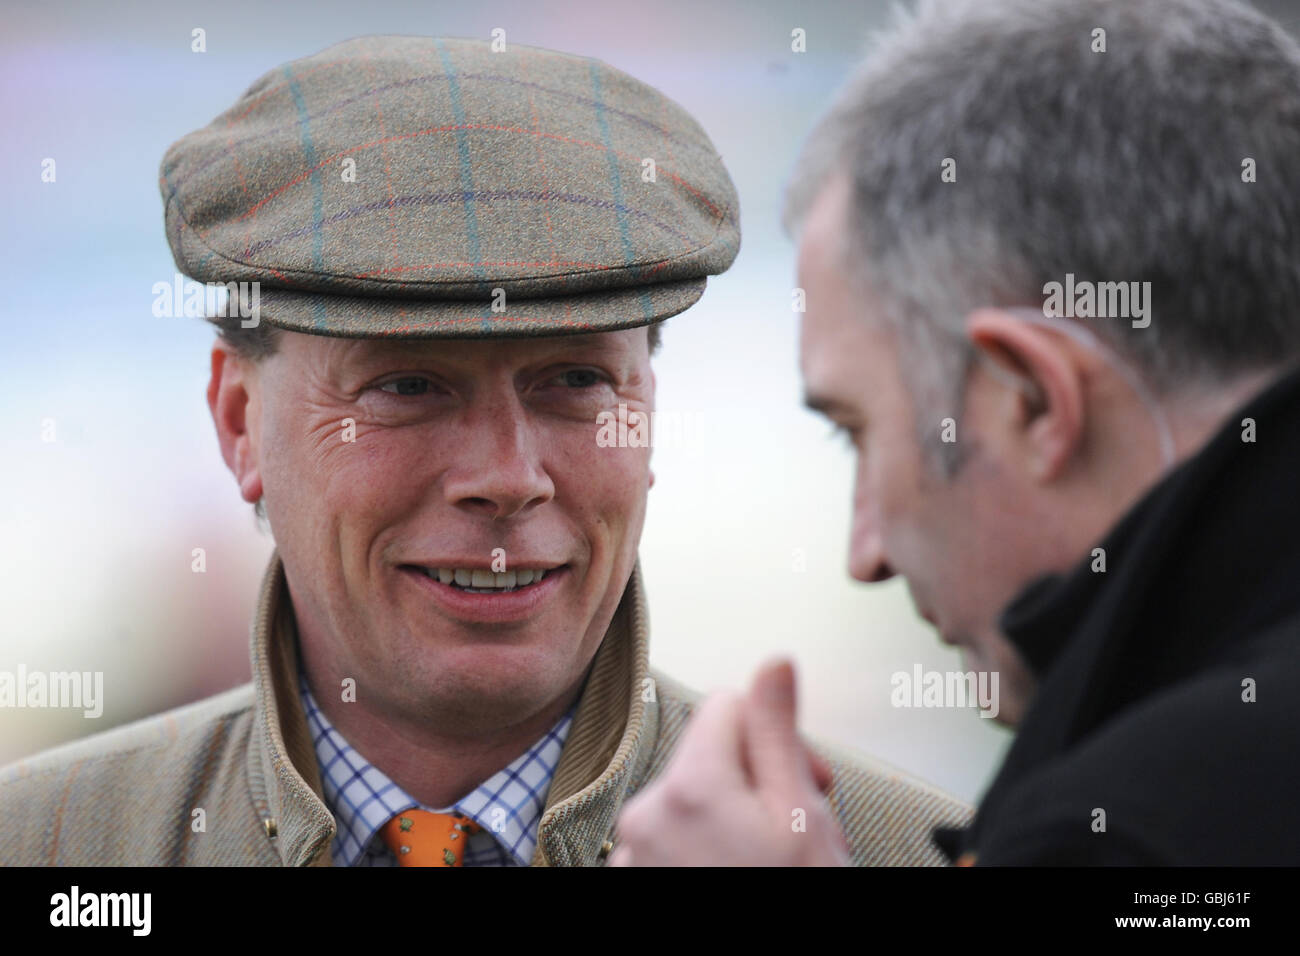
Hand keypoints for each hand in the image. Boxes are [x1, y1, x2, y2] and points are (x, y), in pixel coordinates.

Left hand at [608, 658, 850, 865]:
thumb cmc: (789, 904)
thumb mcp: (801, 817)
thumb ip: (778, 732)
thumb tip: (773, 662)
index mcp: (690, 785)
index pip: (728, 704)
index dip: (777, 735)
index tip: (805, 777)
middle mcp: (646, 815)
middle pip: (708, 755)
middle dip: (757, 780)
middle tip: (799, 828)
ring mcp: (631, 856)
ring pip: (689, 800)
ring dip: (730, 819)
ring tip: (769, 863)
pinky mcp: (630, 881)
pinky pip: (667, 842)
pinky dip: (702, 853)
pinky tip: (738, 876)